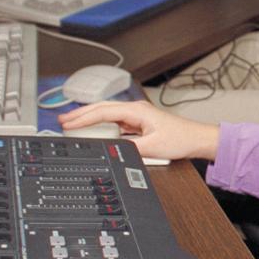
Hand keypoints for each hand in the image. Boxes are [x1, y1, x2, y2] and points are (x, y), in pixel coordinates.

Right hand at [58, 101, 219, 161]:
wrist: (196, 139)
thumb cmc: (180, 139)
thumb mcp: (152, 147)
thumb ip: (130, 148)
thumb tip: (111, 149)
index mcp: (136, 110)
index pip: (103, 111)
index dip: (83, 117)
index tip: (68, 123)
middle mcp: (134, 110)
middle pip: (101, 109)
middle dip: (80, 115)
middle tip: (62, 121)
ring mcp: (135, 116)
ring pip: (106, 115)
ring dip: (89, 120)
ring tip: (72, 125)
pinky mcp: (137, 124)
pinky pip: (114, 123)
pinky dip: (100, 126)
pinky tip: (93, 131)